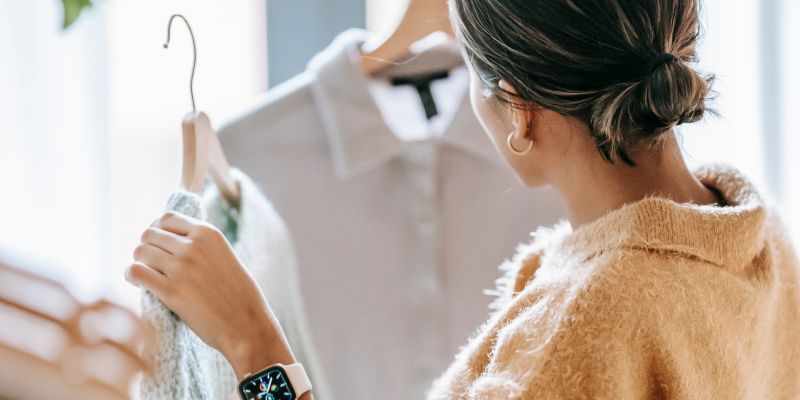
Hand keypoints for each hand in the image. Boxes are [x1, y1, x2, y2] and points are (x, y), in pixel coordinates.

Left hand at [125, 211, 295, 378]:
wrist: (246, 324)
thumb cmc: (238, 294)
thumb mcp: (224, 256)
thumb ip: (201, 244)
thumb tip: (170, 238)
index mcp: (208, 233)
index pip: (167, 218)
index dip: (158, 230)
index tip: (158, 244)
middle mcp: (194, 246)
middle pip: (149, 234)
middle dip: (147, 248)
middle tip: (152, 265)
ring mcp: (182, 268)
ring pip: (140, 252)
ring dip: (140, 263)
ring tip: (147, 275)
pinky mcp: (171, 291)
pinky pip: (136, 272)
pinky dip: (132, 276)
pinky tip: (139, 284)